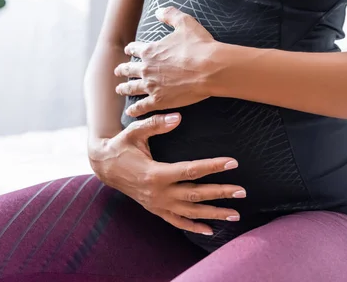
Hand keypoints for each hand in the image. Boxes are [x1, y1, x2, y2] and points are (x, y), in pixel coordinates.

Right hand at [88, 113, 245, 235]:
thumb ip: (156, 123)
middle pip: (195, 194)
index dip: (213, 166)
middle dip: (220, 193)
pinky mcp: (155, 209)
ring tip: (235, 214)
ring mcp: (157, 204)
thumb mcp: (134, 131)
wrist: (104, 165)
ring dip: (214, 213)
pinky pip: (177, 221)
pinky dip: (194, 226)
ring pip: (190, 212)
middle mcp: (158, 193)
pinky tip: (210, 229)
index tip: (232, 162)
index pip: (191, 170)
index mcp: (155, 173)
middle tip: (242, 190)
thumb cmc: (122, 145)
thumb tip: (177, 116)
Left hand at [114, 6, 223, 116]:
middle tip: (118, 71)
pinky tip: (130, 111)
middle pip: (129, 69)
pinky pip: (142, 106)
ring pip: (132, 88)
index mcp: (150, 50)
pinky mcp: (159, 100)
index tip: (128, 50)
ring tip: (119, 89)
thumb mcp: (185, 23)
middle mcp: (147, 68)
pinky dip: (135, 110)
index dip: (131, 49)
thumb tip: (159, 10)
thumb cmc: (199, 45)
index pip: (134, 48)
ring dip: (124, 88)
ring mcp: (151, 85)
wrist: (210, 68)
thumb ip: (170, 15)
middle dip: (122, 69)